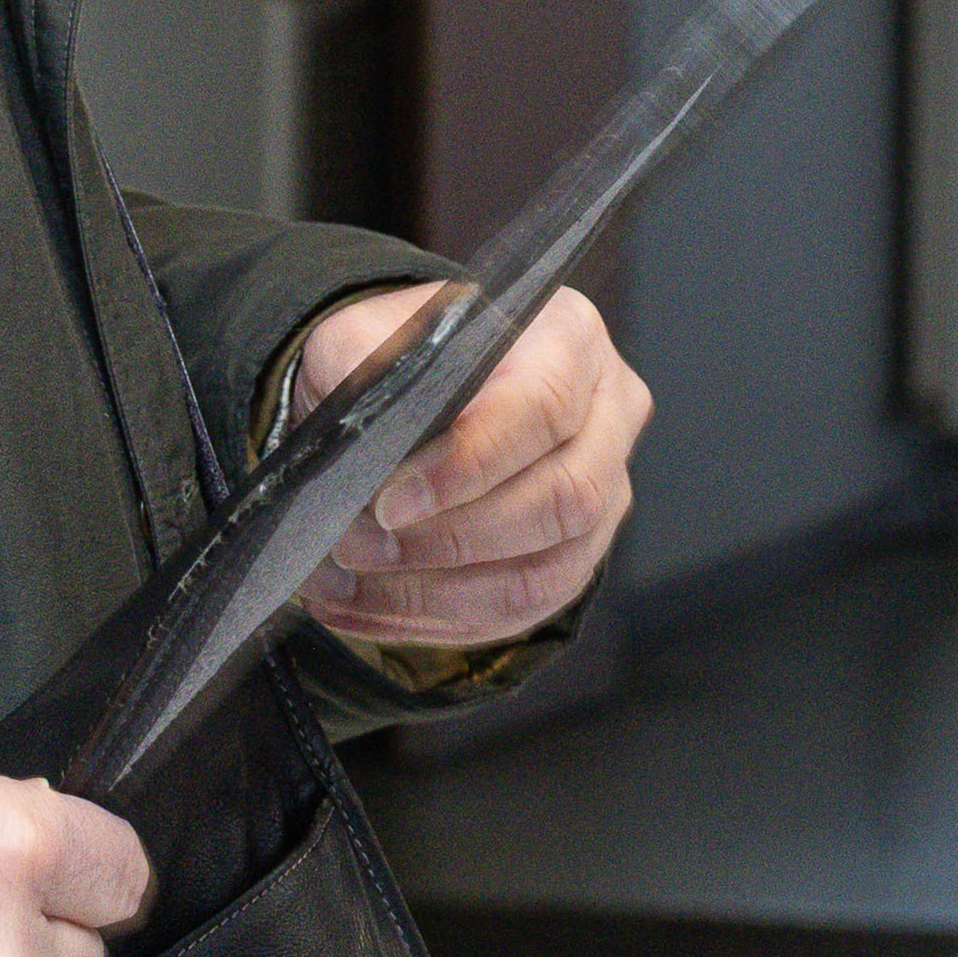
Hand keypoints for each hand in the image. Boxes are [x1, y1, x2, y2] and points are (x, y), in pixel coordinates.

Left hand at [274, 278, 649, 654]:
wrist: (408, 391)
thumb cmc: (394, 356)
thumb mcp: (358, 340)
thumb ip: (362, 380)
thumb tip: (367, 461)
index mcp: (568, 338)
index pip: (543, 407)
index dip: (470, 464)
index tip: (389, 502)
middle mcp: (608, 413)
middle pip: (565, 497)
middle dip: (451, 538)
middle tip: (359, 546)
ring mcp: (606, 489)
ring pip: (548, 569)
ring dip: (437, 591)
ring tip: (349, 582)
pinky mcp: (579, 554)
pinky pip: (524, 610)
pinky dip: (436, 618)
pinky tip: (365, 606)